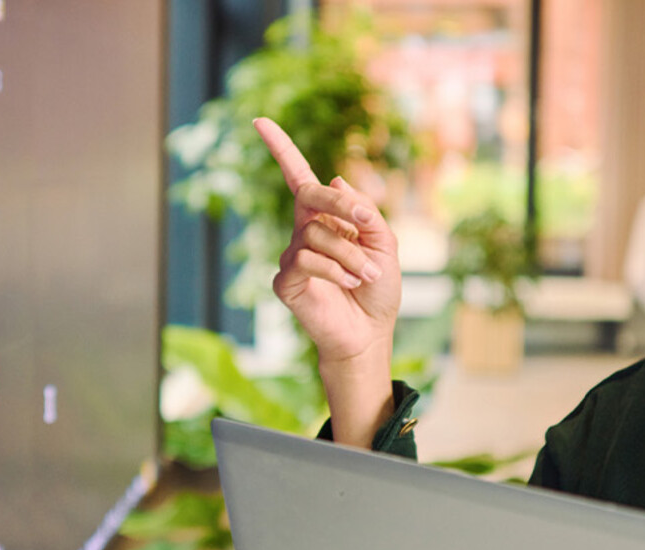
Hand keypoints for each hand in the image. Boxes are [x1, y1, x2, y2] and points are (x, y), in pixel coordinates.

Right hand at [253, 118, 401, 367]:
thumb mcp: (384, 243)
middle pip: (309, 196)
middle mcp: (304, 231)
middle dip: (338, 204)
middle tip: (364, 222)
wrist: (370, 334)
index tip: (259, 120)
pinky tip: (350, 284)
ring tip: (366, 275)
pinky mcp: (285, 281)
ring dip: (350, 254)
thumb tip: (334, 180)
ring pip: (317, 234)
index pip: (299, 177)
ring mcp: (291, 256)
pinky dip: (336, 270)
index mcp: (326, 218)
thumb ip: (364, 212)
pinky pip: (308, 260)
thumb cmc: (378, 289)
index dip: (281, 148)